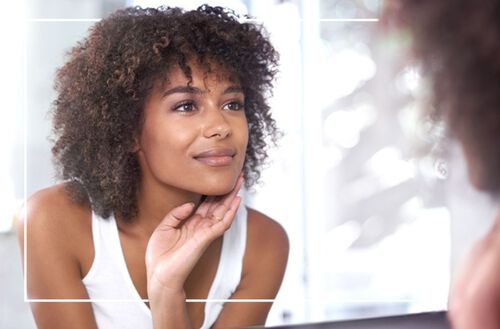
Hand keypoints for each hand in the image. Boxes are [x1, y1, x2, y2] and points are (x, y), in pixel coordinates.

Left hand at [145, 176, 243, 294]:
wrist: (159, 275)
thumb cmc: (159, 255)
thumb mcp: (163, 228)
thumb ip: (176, 214)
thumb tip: (191, 204)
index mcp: (191, 224)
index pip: (207, 204)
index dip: (215, 192)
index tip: (221, 180)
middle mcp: (201, 227)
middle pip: (218, 205)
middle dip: (228, 191)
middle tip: (238, 176)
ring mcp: (205, 232)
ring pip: (223, 211)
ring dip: (233, 197)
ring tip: (240, 182)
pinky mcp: (206, 238)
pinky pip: (222, 223)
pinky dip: (231, 212)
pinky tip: (237, 201)